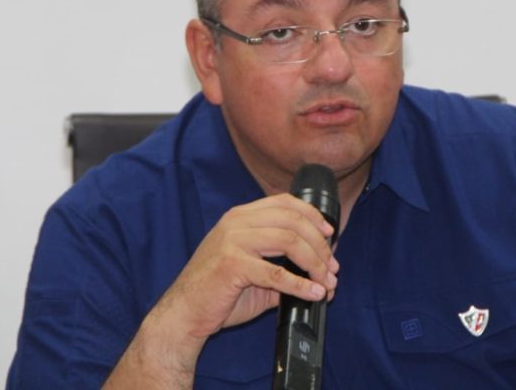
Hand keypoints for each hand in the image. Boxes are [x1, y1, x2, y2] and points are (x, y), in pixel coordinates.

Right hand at [106, 193, 338, 386]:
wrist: (183, 314)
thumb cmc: (216, 292)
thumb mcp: (253, 270)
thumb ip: (281, 265)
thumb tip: (318, 272)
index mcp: (240, 217)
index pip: (284, 202)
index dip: (312, 215)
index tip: (331, 234)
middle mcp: (237, 223)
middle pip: (293, 221)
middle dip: (320, 245)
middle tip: (333, 268)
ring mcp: (233, 241)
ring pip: (290, 242)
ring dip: (315, 264)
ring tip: (327, 282)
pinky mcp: (232, 265)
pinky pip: (276, 274)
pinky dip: (301, 285)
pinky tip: (314, 293)